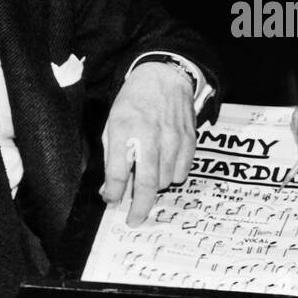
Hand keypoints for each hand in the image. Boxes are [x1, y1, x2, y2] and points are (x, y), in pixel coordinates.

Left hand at [99, 62, 196, 224]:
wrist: (165, 77)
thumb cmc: (134, 102)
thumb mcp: (112, 123)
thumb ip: (110, 157)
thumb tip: (108, 190)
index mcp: (124, 130)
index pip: (117, 173)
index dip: (112, 193)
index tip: (111, 200)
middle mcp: (150, 136)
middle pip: (146, 184)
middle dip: (138, 207)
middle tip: (133, 219)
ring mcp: (172, 139)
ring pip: (165, 181)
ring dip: (155, 186)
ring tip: (148, 175)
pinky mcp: (189, 141)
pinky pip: (181, 172)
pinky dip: (171, 175)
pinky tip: (164, 165)